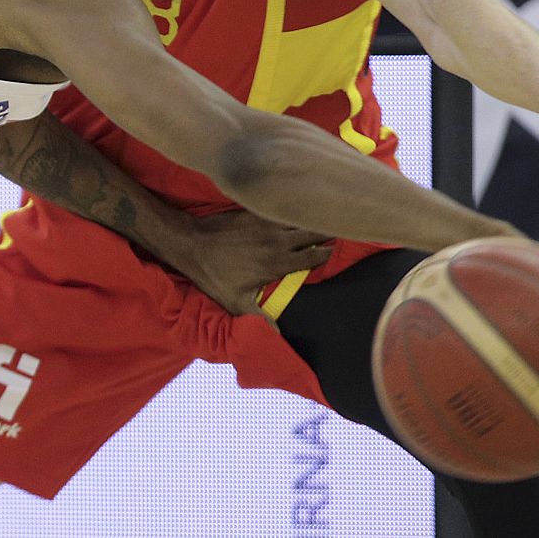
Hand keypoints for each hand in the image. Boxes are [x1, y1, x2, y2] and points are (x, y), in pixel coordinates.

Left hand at [162, 209, 332, 318]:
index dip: (328, 254)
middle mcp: (278, 240)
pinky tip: (301, 201)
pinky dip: (293, 206)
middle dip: (328, 231)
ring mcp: (267, 223)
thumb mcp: (236, 302)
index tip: (339, 251)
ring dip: (314, 217)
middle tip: (345, 227)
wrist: (193, 243)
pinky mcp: (256, 211)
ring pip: (299, 217)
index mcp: (277, 263)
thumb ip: (260, 317)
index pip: (313, 257)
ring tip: (328, 213)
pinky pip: (281, 207)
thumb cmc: (215, 275)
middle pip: (313, 233)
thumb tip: (279, 336)